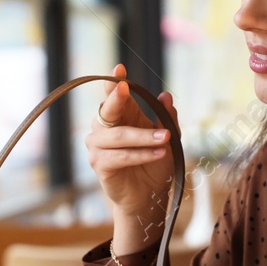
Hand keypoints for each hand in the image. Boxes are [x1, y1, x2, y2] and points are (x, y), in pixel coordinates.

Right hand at [83, 64, 179, 252]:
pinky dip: (140, 154)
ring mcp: (98, 146)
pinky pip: (120, 156)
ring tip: (165, 138)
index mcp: (120, 116)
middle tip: (125, 88)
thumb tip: (166, 96)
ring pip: (118, 136)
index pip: (114, 94)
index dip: (114, 82)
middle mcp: (104, 128)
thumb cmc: (155, 164)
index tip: (119, 69)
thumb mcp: (168, 138)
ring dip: (142, 137)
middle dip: (115, 98)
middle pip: (107, 110)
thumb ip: (167, 118)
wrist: (149, 196)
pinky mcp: (99, 165)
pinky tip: (158, 152)